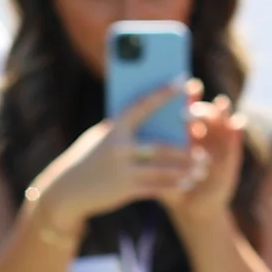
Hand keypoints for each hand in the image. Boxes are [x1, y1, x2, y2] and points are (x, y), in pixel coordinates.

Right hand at [22, 79, 199, 240]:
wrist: (67, 190)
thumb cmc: (88, 159)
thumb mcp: (101, 138)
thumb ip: (124, 128)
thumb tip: (151, 115)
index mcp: (114, 128)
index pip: (142, 105)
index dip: (164, 92)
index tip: (183, 80)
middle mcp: (119, 148)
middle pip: (162, 145)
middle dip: (186, 148)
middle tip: (205, 148)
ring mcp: (123, 170)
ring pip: (163, 169)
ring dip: (186, 169)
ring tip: (203, 168)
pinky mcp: (125, 190)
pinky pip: (156, 187)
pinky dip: (174, 186)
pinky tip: (188, 184)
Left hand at [164, 94, 249, 237]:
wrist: (192, 209)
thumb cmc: (172, 188)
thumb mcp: (160, 172)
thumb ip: (153, 157)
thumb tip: (133, 138)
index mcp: (185, 134)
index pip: (187, 110)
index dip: (187, 97)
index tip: (185, 85)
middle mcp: (204, 135)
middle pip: (205, 113)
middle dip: (201, 106)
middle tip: (195, 103)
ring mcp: (218, 145)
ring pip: (222, 122)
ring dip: (222, 112)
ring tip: (221, 103)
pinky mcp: (231, 157)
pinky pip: (235, 140)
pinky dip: (237, 130)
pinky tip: (237, 122)